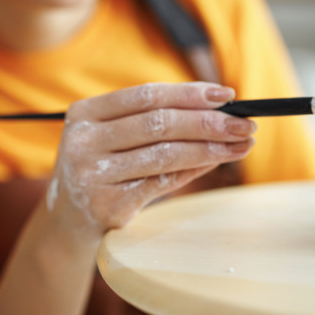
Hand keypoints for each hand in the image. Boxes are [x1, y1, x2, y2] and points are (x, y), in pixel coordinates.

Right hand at [47, 82, 255, 235]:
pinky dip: (195, 170)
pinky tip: (216, 162)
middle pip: (159, 123)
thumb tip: (218, 107)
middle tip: (245, 124)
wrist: (68, 220)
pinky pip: (163, 182)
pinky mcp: (108, 204)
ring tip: (241, 145)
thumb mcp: (111, 136)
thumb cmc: (102, 167)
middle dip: (208, 122)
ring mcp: (92, 174)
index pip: (147, 95)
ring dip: (210, 148)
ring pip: (165, 154)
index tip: (227, 96)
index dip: (190, 94)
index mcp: (84, 113)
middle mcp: (83, 141)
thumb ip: (151, 119)